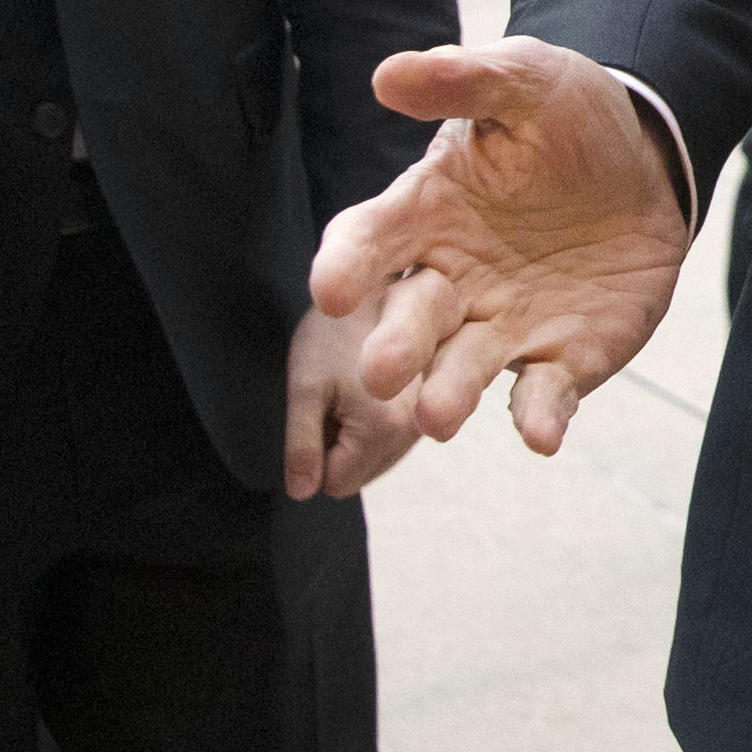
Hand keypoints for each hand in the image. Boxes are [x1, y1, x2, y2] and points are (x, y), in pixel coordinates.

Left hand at [282, 275, 424, 500]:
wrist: (392, 261)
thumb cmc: (339, 321)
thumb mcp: (305, 380)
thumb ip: (302, 441)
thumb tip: (301, 491)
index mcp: (387, 426)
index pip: (337, 480)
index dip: (316, 453)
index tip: (315, 408)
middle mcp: (424, 426)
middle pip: (366, 472)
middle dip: (342, 449)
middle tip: (331, 397)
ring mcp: (442, 410)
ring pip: (387, 452)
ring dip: (365, 432)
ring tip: (357, 377)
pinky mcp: (450, 391)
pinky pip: (406, 429)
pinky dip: (388, 417)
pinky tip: (382, 380)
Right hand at [312, 37, 687, 457]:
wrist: (647, 161)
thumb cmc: (568, 116)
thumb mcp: (527, 80)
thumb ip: (465, 80)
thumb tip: (388, 75)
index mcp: (427, 210)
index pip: (371, 239)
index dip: (348, 264)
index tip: (333, 289)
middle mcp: (451, 278)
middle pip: (412, 318)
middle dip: (394, 348)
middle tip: (380, 374)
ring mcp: (503, 324)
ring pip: (465, 367)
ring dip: (449, 393)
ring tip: (436, 419)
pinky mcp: (560, 357)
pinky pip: (543, 393)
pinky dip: (539, 417)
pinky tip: (542, 437)